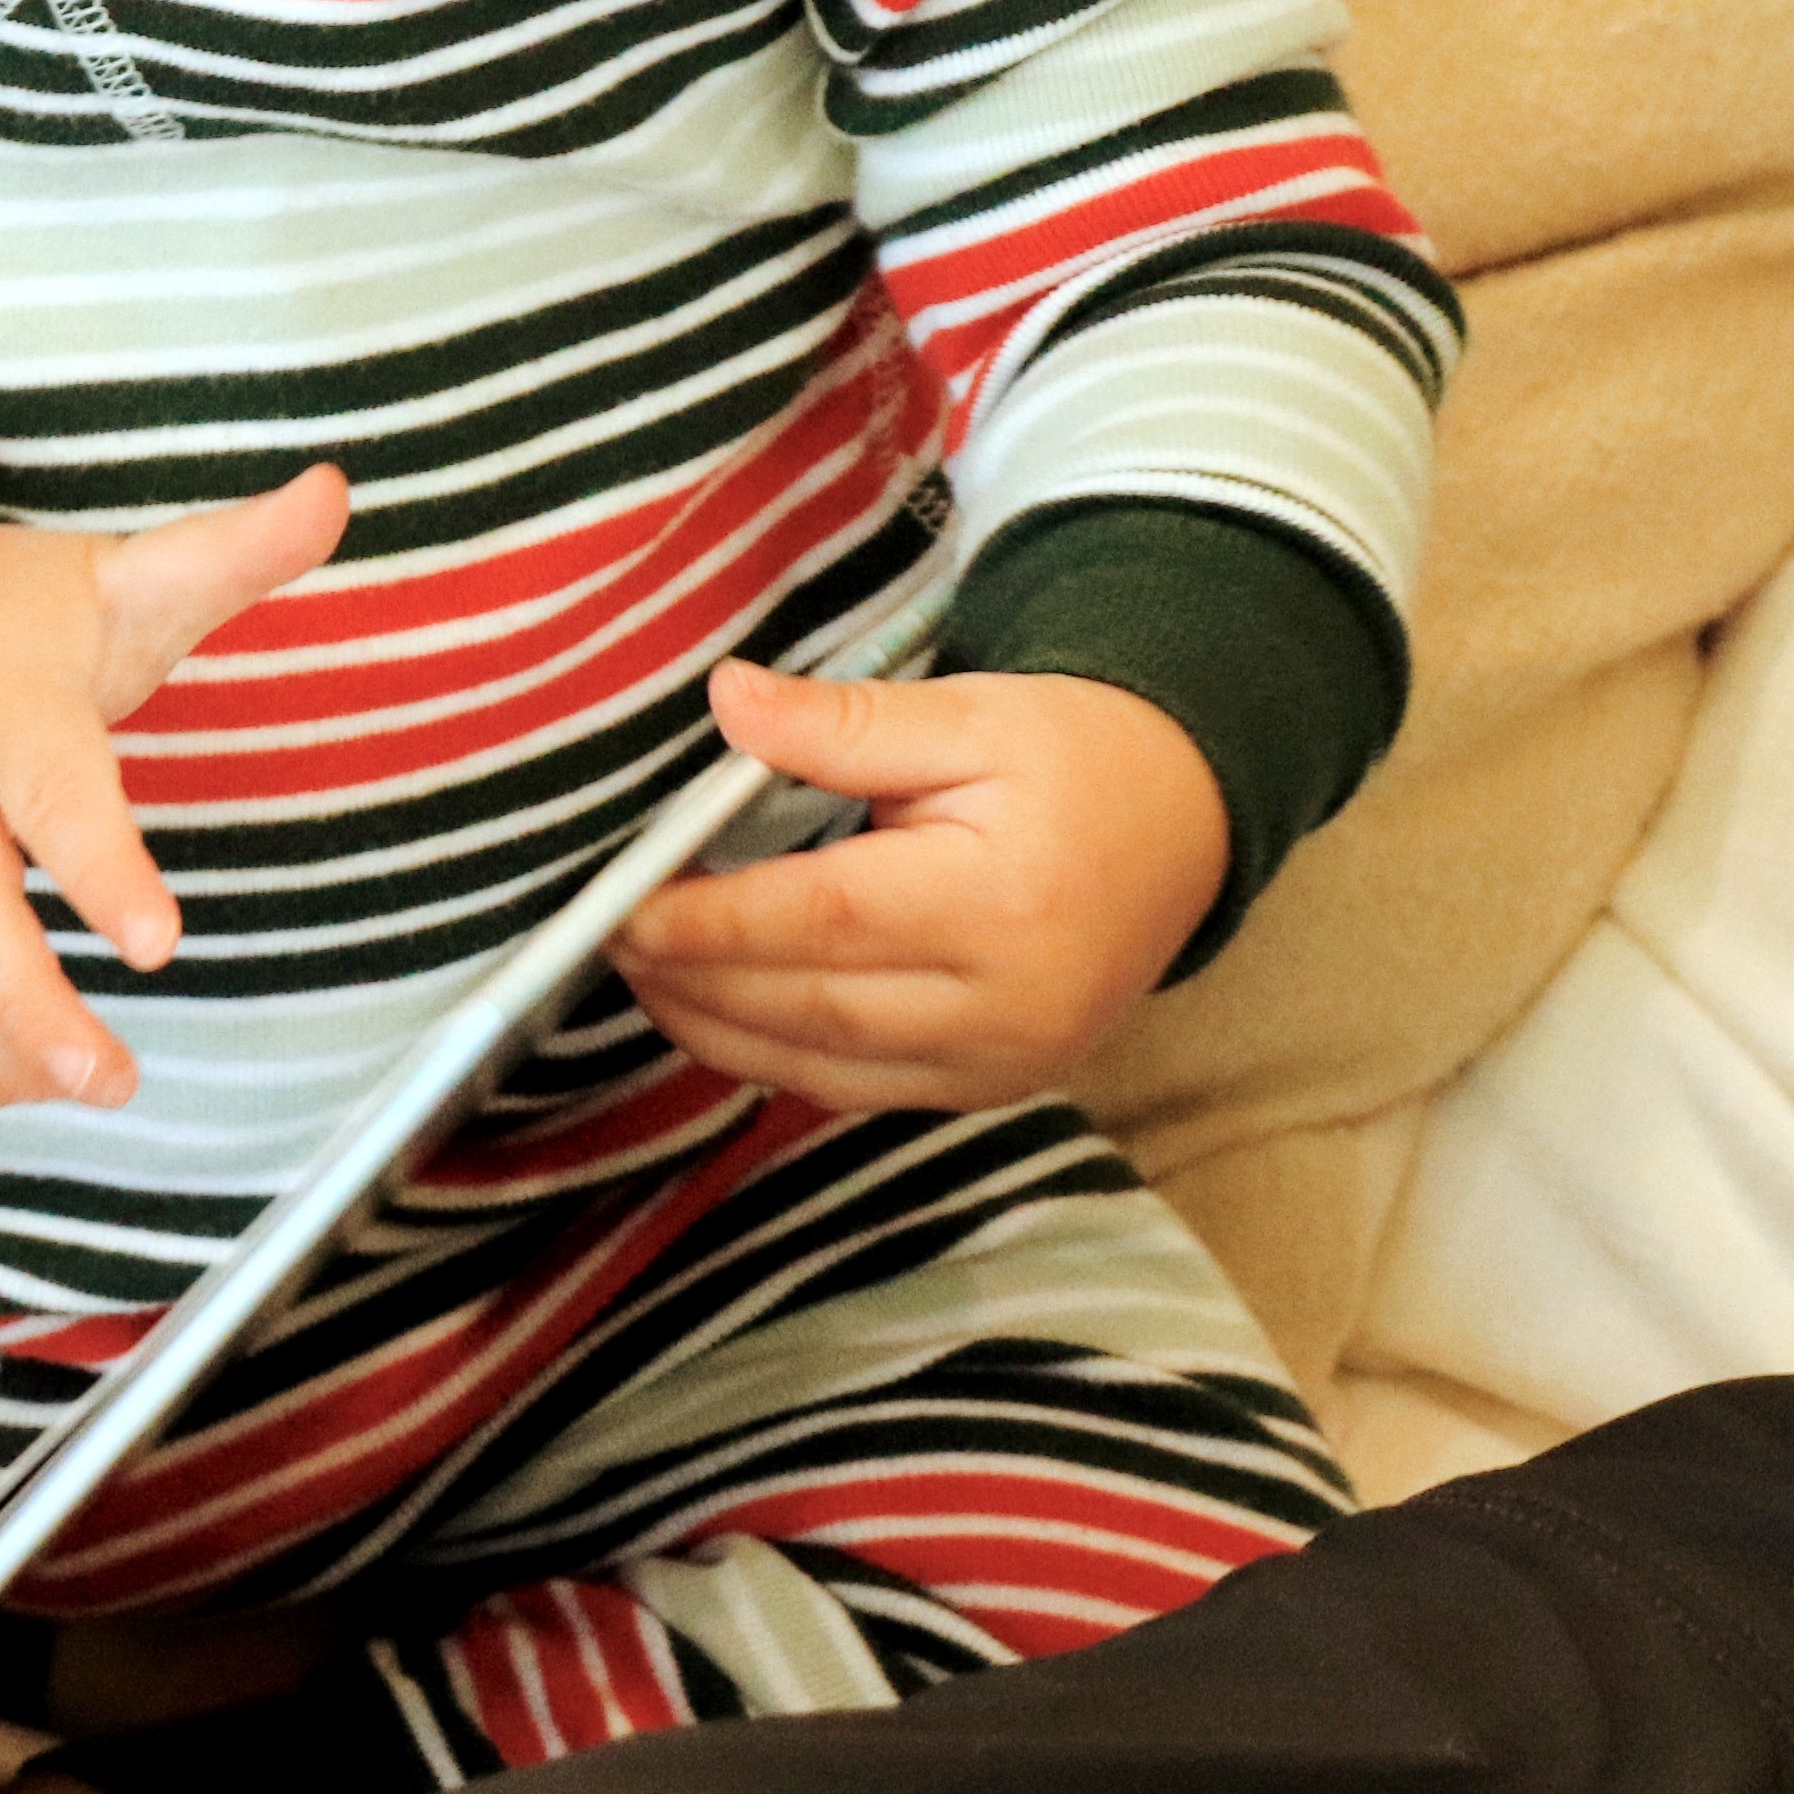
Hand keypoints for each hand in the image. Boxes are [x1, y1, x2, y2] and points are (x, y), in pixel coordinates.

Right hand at [0, 465, 350, 1112]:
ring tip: (88, 1083)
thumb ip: (230, 553)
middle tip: (111, 1075)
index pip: (47, 787)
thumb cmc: (0, 621)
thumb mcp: (117, 578)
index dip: (99, 867)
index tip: (158, 943)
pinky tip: (9, 1085)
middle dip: (24, 1004)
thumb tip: (336, 493)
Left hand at [607, 662, 1223, 1112]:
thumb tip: (727, 702)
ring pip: (822, 1070)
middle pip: (810, 1010)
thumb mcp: (971, 712)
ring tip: (643, 973)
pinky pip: (857, 1091)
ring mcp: (1005, 1065)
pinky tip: (718, 1013)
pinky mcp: (994, 1088)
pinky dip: (775, 1058)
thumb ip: (845, 722)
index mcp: (1002, 903)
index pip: (824, 923)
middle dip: (693, 980)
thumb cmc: (1076, 756)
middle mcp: (1007, 1006)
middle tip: (606, 937)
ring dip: (718, 1029)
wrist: (1187, 824)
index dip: (711, 921)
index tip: (622, 907)